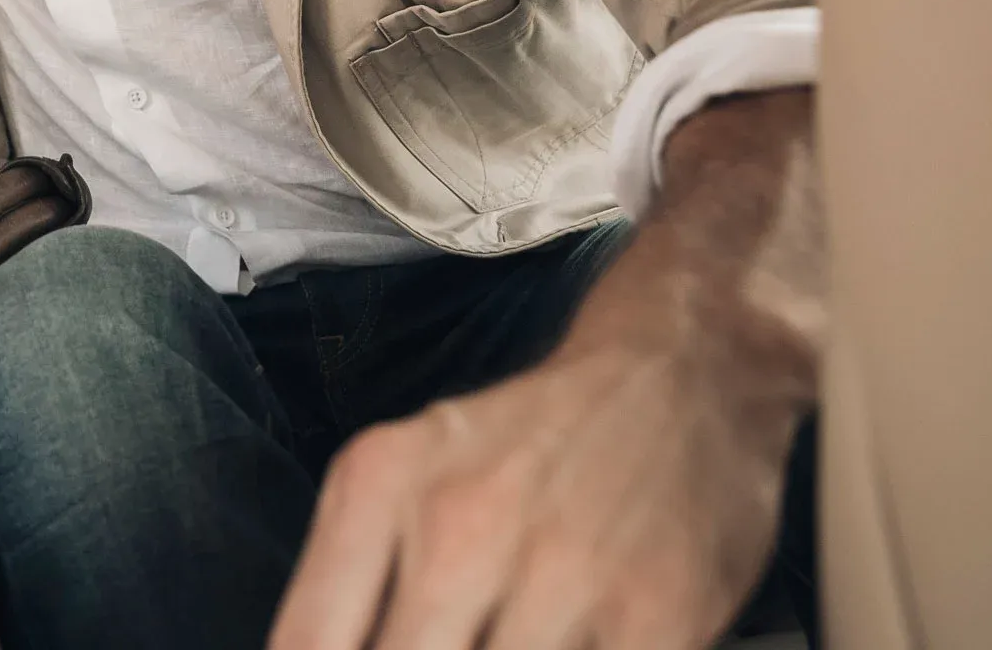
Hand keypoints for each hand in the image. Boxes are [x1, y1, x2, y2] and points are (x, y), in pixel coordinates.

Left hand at [269, 90, 822, 649]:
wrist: (682, 369)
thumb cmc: (528, 440)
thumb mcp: (404, 473)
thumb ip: (345, 576)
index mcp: (379, 485)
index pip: (309, 639)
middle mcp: (457, 526)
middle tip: (451, 638)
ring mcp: (559, 575)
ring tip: (504, 637)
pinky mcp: (654, 618)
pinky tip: (566, 645)